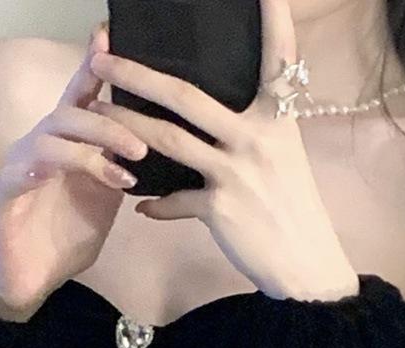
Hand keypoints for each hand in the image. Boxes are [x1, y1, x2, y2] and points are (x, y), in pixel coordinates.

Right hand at [0, 21, 148, 315]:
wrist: (29, 286)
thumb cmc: (62, 243)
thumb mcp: (102, 203)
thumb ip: (117, 170)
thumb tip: (150, 144)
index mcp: (65, 147)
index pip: (80, 99)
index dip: (92, 67)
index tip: (109, 35)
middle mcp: (39, 148)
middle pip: (70, 113)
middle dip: (109, 124)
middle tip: (142, 146)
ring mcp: (19, 168)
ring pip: (50, 137)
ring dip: (89, 150)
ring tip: (122, 172)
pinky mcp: (4, 195)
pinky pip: (21, 170)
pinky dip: (46, 168)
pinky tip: (62, 174)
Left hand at [86, 0, 360, 302]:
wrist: (306, 264)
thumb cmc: (295, 207)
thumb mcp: (285, 155)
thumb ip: (258, 126)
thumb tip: (217, 109)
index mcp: (278, 118)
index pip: (279, 57)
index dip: (273, 17)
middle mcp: (256, 138)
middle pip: (186, 96)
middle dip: (138, 74)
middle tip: (103, 57)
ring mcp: (236, 173)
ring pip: (168, 141)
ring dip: (127, 126)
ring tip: (98, 114)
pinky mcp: (221, 209)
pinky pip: (175, 200)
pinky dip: (156, 203)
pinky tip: (140, 203)